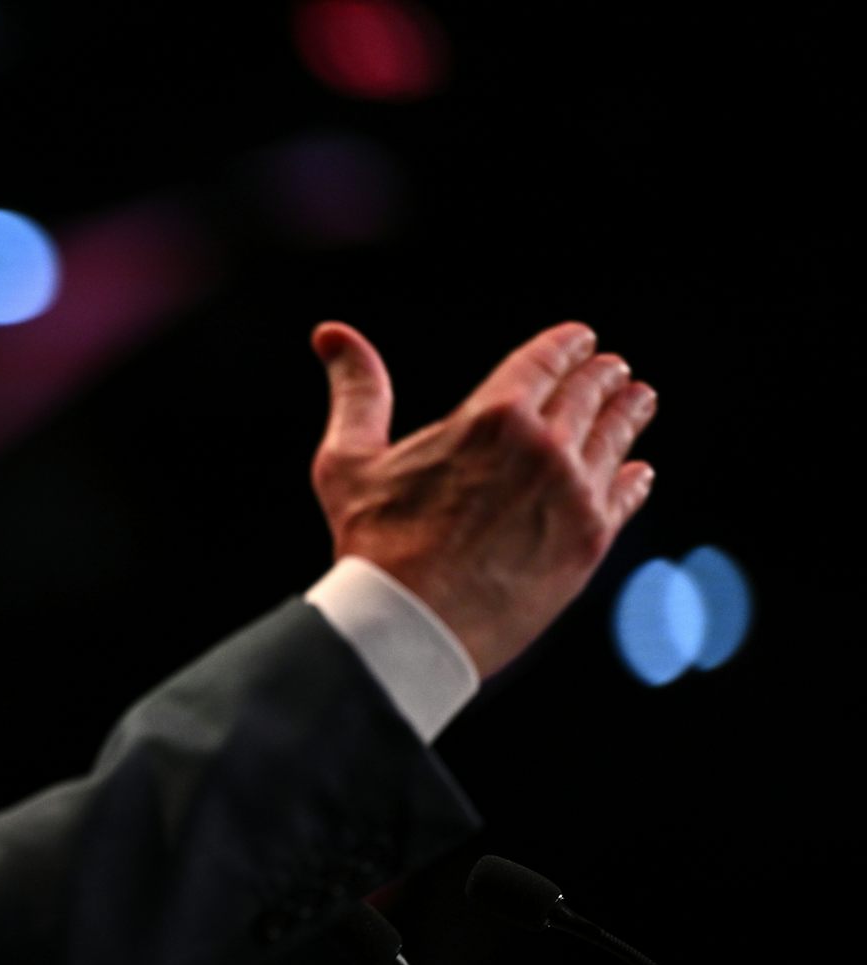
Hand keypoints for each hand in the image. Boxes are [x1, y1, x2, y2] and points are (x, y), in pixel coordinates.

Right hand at [311, 320, 658, 677]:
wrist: (412, 626)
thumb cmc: (373, 543)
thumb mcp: (350, 459)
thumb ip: (356, 390)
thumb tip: (331, 332)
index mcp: (494, 415)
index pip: (547, 360)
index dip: (569, 344)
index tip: (583, 339)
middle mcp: (547, 446)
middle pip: (590, 394)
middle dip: (604, 376)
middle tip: (615, 370)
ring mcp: (575, 494)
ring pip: (615, 440)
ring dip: (629, 414)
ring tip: (639, 401)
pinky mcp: (590, 542)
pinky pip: (625, 497)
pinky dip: (634, 478)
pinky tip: (638, 471)